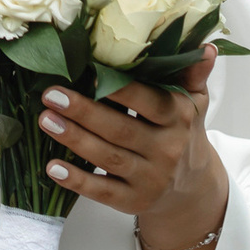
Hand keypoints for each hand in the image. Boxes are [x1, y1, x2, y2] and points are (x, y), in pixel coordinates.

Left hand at [36, 46, 230, 249]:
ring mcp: (150, 178)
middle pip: (121, 130)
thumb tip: (204, 48)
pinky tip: (52, 167)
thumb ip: (193, 74)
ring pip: (108, 158)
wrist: (192, 189)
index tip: (89, 73)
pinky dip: (77, 181)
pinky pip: (103, 191)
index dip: (120, 90)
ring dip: (74, 139)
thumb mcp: (193, 103)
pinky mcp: (133, 201)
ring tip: (44, 120)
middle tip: (50, 94)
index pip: (150, 102)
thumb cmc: (181, 133)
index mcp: (178, 118)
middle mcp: (166, 150)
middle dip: (84, 112)